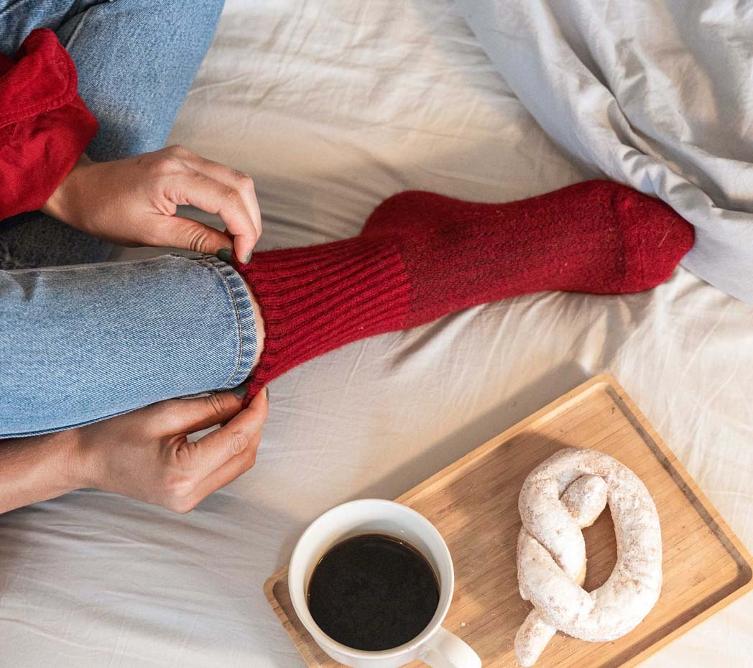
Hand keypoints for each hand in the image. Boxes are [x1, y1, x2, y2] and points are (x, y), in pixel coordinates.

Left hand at [43, 146, 261, 261]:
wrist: (80, 188)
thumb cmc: (106, 212)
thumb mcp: (152, 233)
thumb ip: (196, 239)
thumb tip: (230, 250)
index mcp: (173, 176)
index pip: (228, 200)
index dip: (244, 230)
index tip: (242, 256)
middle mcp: (184, 158)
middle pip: (241, 185)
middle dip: (251, 221)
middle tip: (245, 251)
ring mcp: (186, 155)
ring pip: (237, 179)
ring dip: (246, 210)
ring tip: (239, 240)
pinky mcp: (185, 159)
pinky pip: (224, 177)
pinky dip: (234, 201)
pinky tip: (229, 224)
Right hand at [76, 387, 268, 511]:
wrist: (86, 460)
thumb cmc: (116, 433)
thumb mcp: (164, 412)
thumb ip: (209, 407)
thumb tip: (244, 396)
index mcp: (183, 473)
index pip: (237, 439)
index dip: (256, 411)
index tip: (261, 387)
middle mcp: (191, 494)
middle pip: (244, 455)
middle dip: (255, 422)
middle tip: (254, 392)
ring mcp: (191, 501)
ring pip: (239, 464)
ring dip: (247, 434)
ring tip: (244, 404)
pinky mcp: (190, 497)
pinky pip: (226, 470)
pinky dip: (234, 446)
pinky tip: (231, 423)